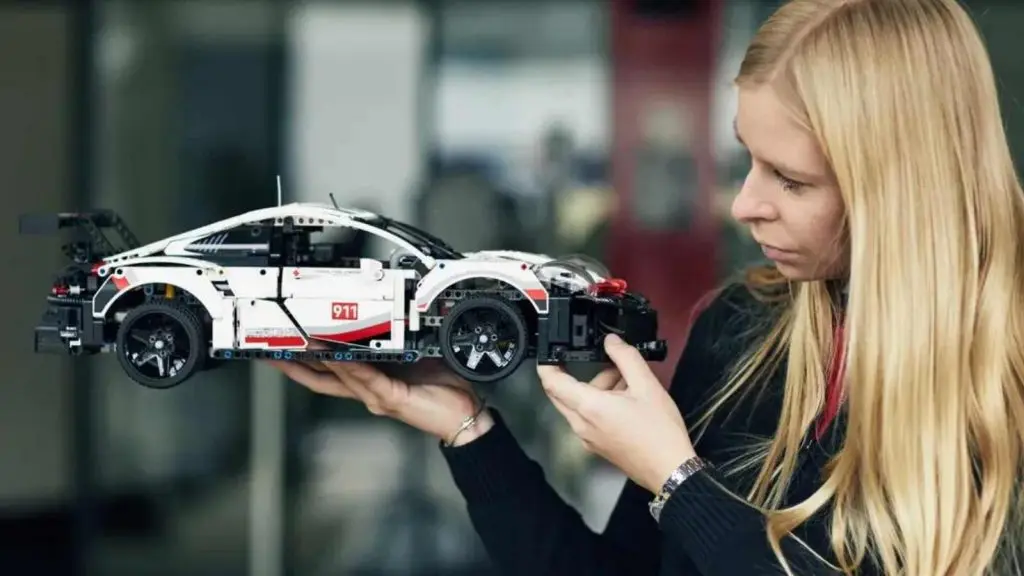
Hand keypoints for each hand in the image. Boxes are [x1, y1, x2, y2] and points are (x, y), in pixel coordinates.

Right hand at [268, 351, 491, 445]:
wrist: (463, 417)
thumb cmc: (442, 391)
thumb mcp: (411, 361)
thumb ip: (390, 349)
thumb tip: (377, 324)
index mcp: (370, 382)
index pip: (329, 371)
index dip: (304, 360)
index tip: (285, 345)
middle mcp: (368, 392)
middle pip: (321, 378)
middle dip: (294, 364)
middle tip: (270, 350)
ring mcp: (377, 397)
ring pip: (339, 376)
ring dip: (318, 358)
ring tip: (299, 343)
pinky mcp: (391, 399)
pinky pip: (366, 379)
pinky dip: (349, 366)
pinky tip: (336, 356)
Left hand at [537, 333, 696, 493]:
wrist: (670, 470)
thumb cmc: (659, 432)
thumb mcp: (647, 386)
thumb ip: (626, 357)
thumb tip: (611, 341)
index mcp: (588, 407)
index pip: (552, 383)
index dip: (546, 365)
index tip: (549, 353)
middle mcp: (581, 425)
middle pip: (563, 393)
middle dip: (580, 375)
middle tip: (606, 365)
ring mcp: (588, 438)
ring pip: (578, 405)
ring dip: (596, 389)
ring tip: (628, 383)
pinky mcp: (597, 446)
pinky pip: (588, 418)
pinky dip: (600, 405)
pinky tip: (627, 401)